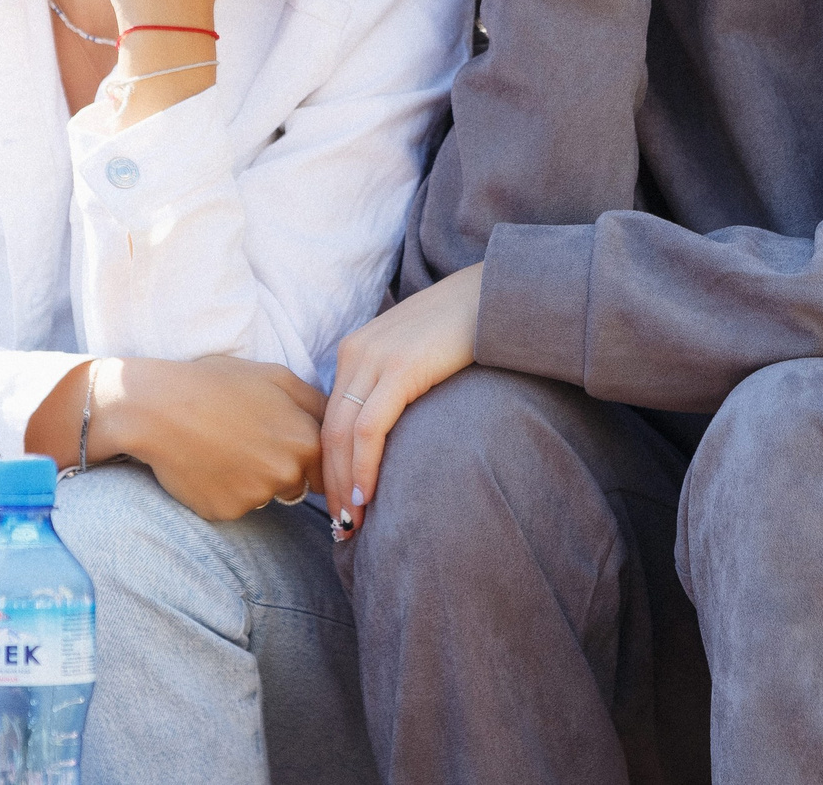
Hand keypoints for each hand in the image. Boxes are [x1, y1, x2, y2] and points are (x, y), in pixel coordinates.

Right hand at [99, 356, 326, 521]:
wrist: (159, 408)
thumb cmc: (218, 384)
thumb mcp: (276, 377)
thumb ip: (317, 403)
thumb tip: (338, 423)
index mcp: (306, 441)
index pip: (328, 468)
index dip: (310, 457)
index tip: (287, 444)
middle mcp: (287, 475)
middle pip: (298, 483)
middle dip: (281, 467)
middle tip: (248, 440)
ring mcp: (256, 497)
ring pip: (265, 495)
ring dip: (253, 480)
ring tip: (223, 447)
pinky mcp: (226, 512)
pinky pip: (234, 505)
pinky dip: (224, 490)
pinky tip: (206, 463)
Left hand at [321, 263, 483, 537]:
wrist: (495, 294)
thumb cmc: (463, 329)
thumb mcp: (415, 355)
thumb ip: (393, 385)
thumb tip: (388, 435)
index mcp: (355, 350)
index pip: (329, 418)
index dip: (329, 465)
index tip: (338, 501)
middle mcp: (355, 353)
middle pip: (327, 431)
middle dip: (330, 483)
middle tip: (341, 527)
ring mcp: (375, 359)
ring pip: (341, 435)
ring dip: (344, 484)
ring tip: (352, 522)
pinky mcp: (400, 369)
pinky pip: (368, 429)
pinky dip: (364, 467)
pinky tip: (367, 495)